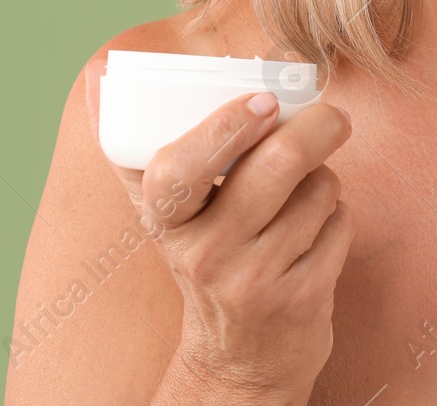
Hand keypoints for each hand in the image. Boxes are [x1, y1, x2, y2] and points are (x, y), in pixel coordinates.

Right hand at [86, 67, 354, 403]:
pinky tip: (314, 232)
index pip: (179, 170)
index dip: (224, 128)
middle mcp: (205, 255)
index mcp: (166, 223)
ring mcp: (255, 280)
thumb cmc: (206, 261)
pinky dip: (337, 216)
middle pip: (277, 163)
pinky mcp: (302, 299)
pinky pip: (339, 224)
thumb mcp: (166, 215)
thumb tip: (97, 77)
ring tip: (304, 193)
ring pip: (318, 188)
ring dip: (324, 178)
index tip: (262, 100)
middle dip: (317, 126)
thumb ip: (136, 148)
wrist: (239, 361)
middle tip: (332, 117)